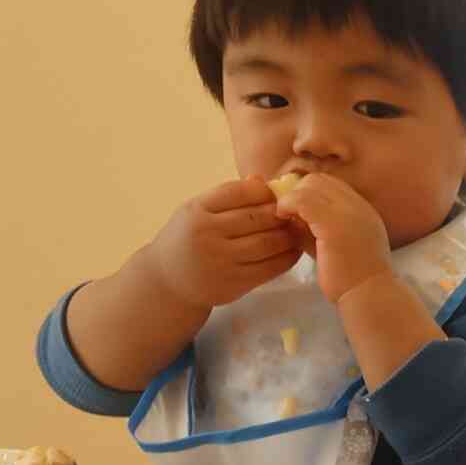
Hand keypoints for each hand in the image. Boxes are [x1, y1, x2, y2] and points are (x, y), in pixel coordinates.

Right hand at [143, 177, 303, 312]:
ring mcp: (221, 260)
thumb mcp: (196, 211)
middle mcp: (207, 234)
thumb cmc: (186, 239)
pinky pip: (270, 267)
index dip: (263, 191)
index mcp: (197, 211)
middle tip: (295, 212)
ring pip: (268, 242)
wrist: (168, 281)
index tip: (276, 194)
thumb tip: (262, 180)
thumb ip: (226, 196)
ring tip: (297, 229)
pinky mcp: (235, 283)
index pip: (239, 192)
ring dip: (289, 235)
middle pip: (257, 217)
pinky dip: (288, 257)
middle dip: (281, 213)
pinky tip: (293, 250)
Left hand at [273, 171, 394, 302]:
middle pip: (319, 180)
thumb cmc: (351, 280)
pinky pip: (302, 199)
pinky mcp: (332, 221)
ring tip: (283, 216)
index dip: (309, 193)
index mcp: (362, 211)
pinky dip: (288, 204)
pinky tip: (283, 218)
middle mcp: (357, 205)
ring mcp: (347, 210)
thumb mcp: (333, 247)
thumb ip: (316, 229)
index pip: (330, 186)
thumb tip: (291, 217)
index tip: (296, 210)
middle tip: (286, 211)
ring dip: (292, 197)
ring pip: (310, 184)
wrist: (368, 295)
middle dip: (298, 191)